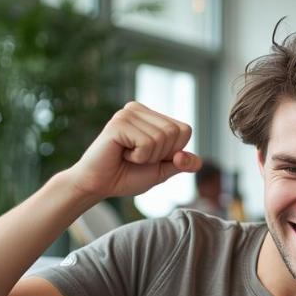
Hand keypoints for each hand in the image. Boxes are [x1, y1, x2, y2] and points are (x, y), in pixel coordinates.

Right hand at [62, 101, 201, 200]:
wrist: (99, 185)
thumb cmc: (127, 175)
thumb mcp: (162, 171)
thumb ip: (182, 163)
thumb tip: (196, 160)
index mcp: (151, 116)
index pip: (185, 130)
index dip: (173, 152)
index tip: (150, 157)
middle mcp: (139, 110)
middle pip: (175, 133)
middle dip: (160, 155)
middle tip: (137, 157)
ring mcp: (128, 113)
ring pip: (162, 138)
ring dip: (147, 157)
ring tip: (128, 155)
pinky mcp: (118, 123)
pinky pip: (146, 143)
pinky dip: (138, 157)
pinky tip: (121, 153)